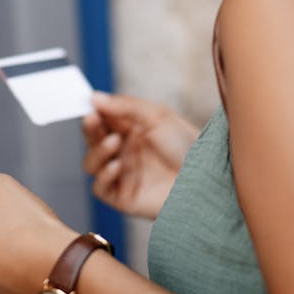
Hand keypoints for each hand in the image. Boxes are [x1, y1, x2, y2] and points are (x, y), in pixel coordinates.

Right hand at [82, 92, 199, 218]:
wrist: (204, 178)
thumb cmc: (185, 145)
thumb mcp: (157, 116)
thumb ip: (125, 106)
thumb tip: (94, 97)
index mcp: (130, 130)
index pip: (102, 119)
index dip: (93, 111)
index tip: (89, 103)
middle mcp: (123, 151)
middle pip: (93, 139)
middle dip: (90, 128)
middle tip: (93, 118)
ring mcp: (122, 174)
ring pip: (91, 163)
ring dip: (97, 151)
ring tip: (114, 142)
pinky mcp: (122, 196)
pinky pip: (100, 187)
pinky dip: (104, 175)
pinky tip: (117, 165)